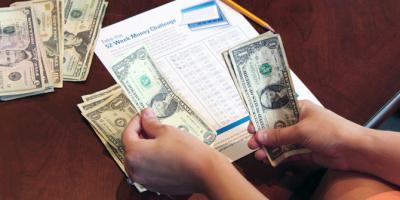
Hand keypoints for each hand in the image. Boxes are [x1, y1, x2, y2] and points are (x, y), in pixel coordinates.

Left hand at [122, 108, 225, 193]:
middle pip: (130, 149)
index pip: (127, 134)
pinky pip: (147, 171)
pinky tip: (163, 153)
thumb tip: (145, 116)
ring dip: (143, 149)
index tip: (143, 115)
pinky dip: (150, 161)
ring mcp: (144, 180)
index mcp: (135, 154)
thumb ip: (151, 123)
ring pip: (138, 161)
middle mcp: (135, 170)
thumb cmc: (186, 150)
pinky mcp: (155, 186)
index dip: (135, 122)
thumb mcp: (166, 131)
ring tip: (157, 139)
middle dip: (138, 135)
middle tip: (149, 125)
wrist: (204, 171)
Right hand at [247, 100, 365, 169]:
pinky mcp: (306, 151)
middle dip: (263, 136)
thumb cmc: (331, 130)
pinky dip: (278, 157)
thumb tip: (259, 135)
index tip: (250, 125)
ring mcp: (302, 137)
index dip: (261, 117)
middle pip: (276, 128)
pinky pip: (288, 154)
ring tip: (258, 154)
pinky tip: (269, 160)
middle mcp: (299, 121)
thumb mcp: (301, 130)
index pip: (275, 110)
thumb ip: (279, 134)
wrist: (354, 149)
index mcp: (299, 108)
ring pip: (280, 143)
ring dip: (269, 148)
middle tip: (251, 143)